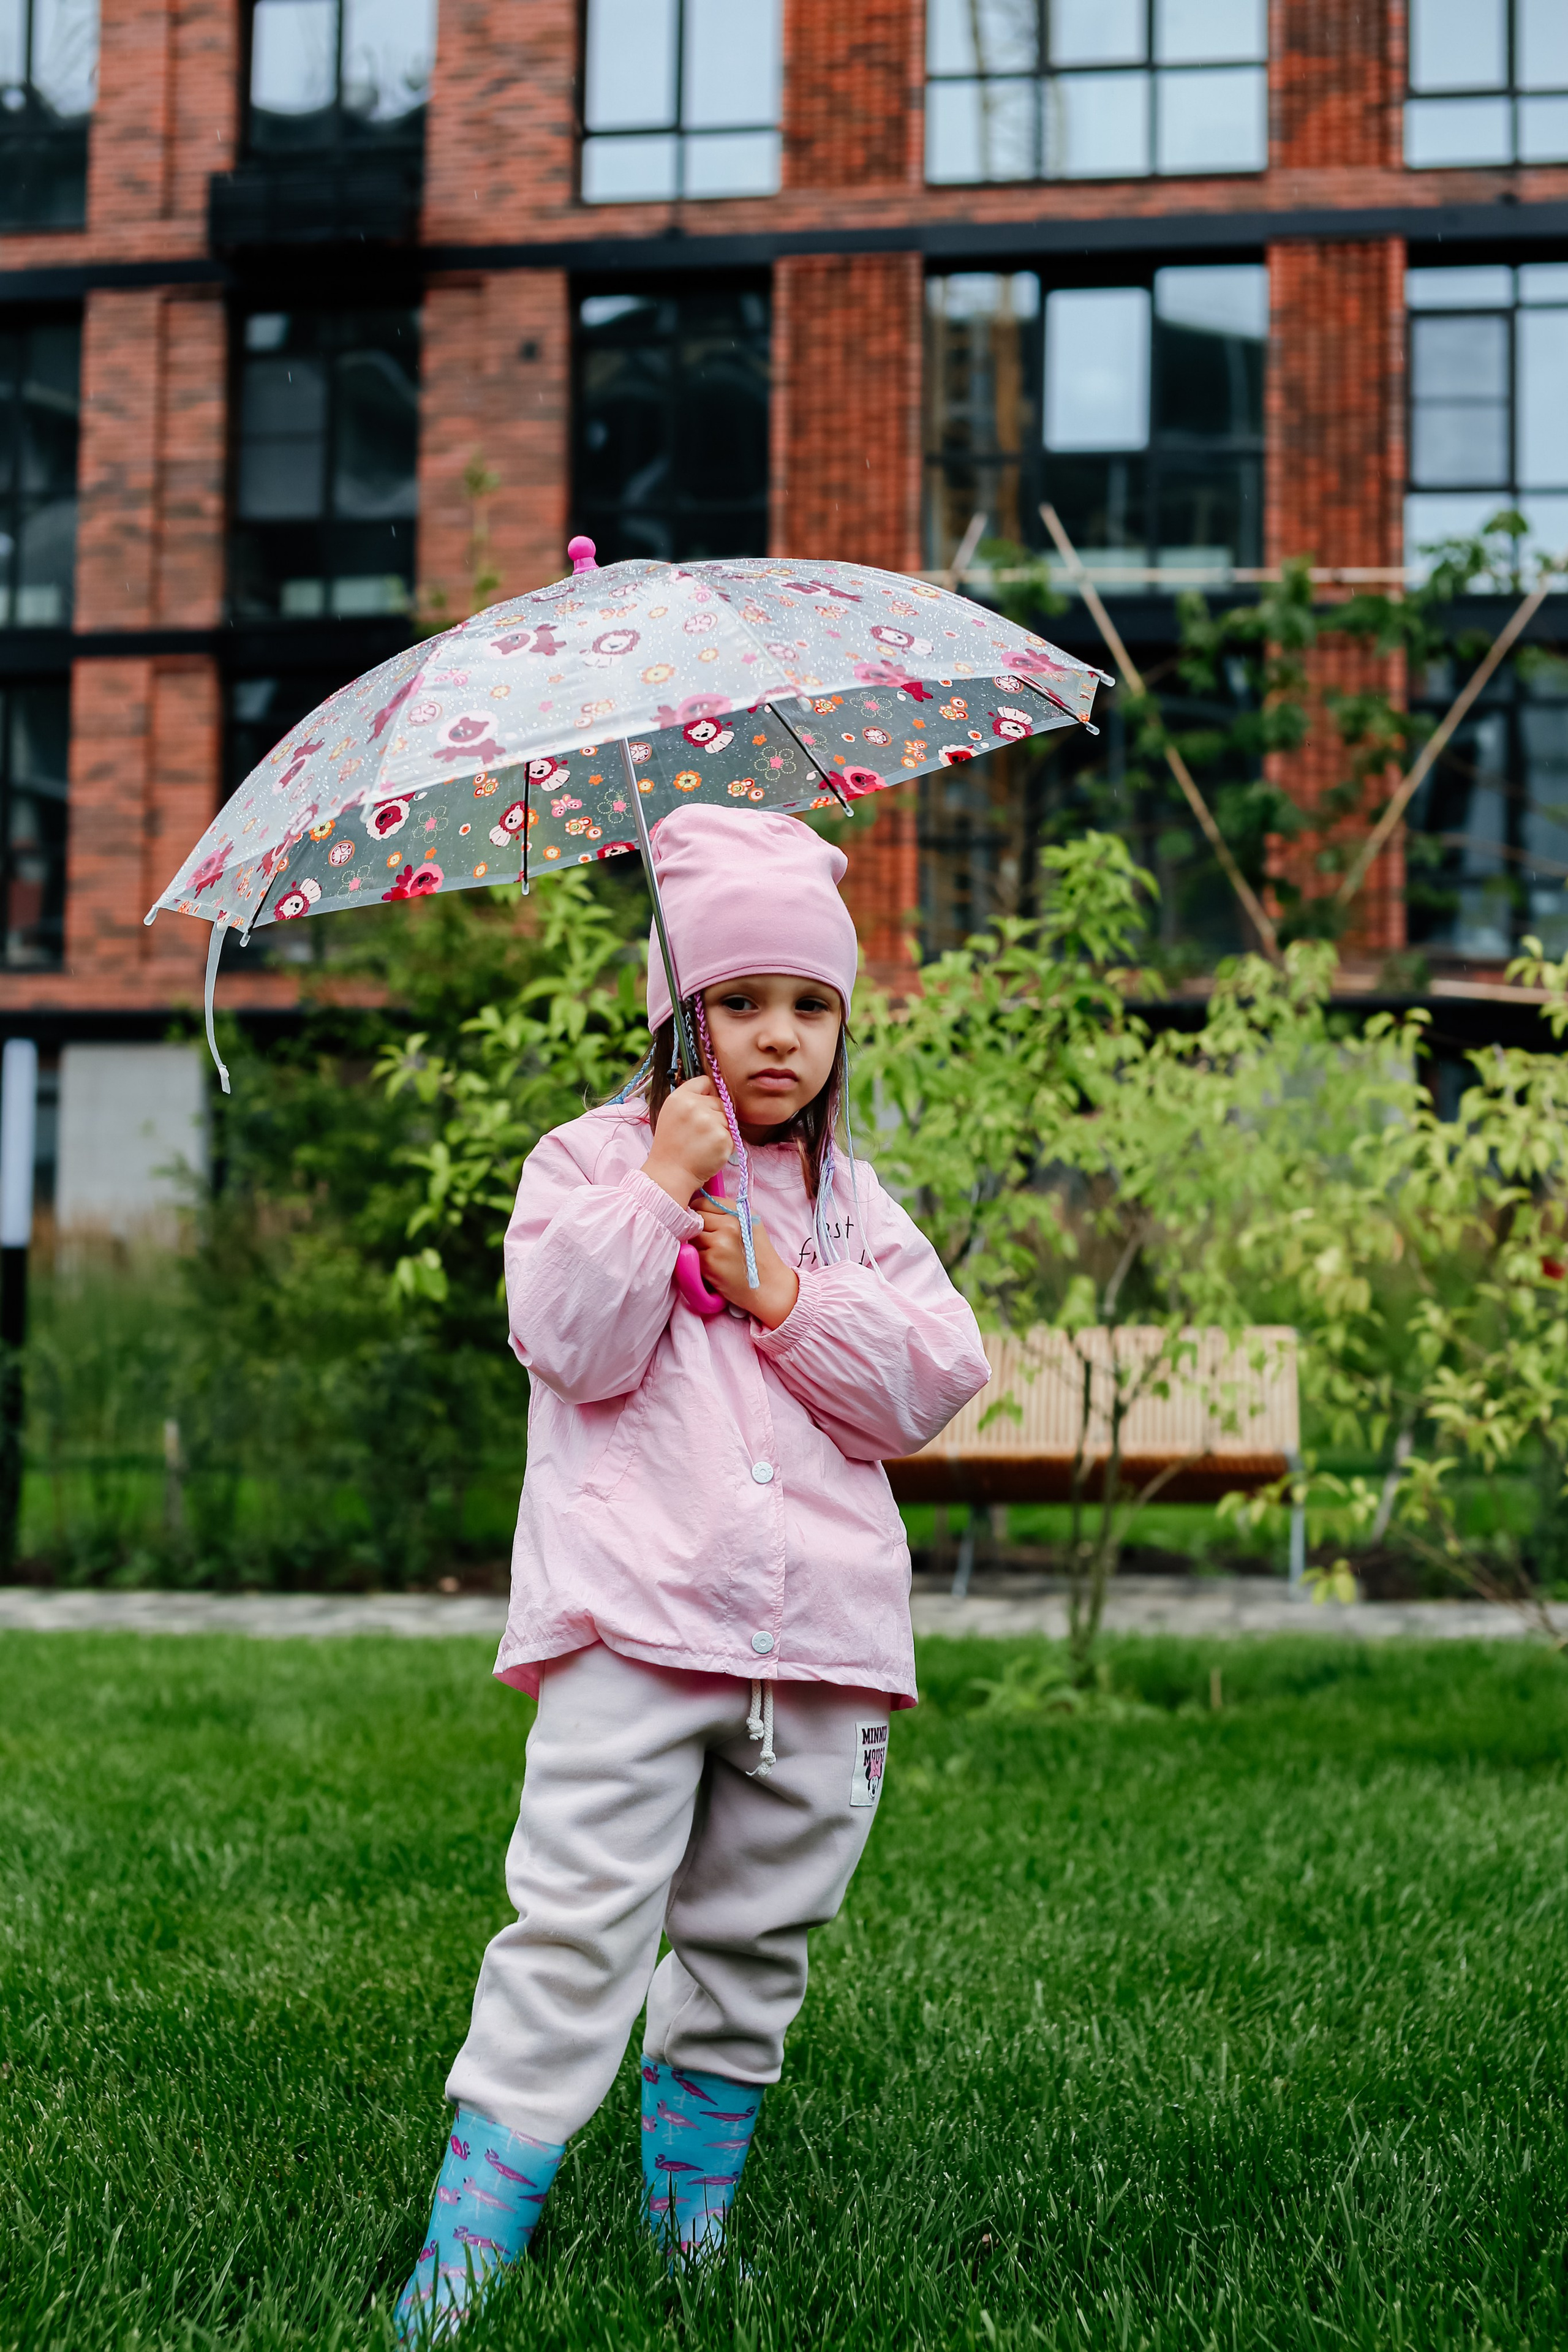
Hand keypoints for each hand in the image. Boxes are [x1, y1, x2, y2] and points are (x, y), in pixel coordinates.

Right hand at [643, 1075, 732, 1207]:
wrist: (670, 1174)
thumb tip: (714, 1092)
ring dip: (721, 1131)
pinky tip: (710, 1152)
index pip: (705, 1081)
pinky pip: (732, 1136)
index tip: (705, 1107)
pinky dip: (725, 1145)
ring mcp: (709, 1121)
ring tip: (703, 1144)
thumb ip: (691, 1100)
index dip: (709, 1093)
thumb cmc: (671, 1146)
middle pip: (720, 1102)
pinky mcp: (722, 1137)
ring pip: (728, 1119)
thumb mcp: (672, 1114)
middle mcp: (694, 1105)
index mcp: (679, 1097)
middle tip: (700, 1134)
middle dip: (715, 1116)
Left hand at [693, 1207, 799, 1328]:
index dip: (699, 1209)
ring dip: (697, 1243)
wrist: (768, 1286)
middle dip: (698, 1227)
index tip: (701, 1219)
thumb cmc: (758, 1257)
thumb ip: (728, 1213)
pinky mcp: (709, 1261)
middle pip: (696, 1217)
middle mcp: (730, 1225)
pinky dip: (698, 1259)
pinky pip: (692, 1253)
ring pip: (692, 1235)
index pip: (705, 1201)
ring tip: (713, 1253)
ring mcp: (718, 1242)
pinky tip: (713, 1264)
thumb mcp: (750, 1225)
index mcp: (740, 1213)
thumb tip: (699, 1205)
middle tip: (709, 1240)